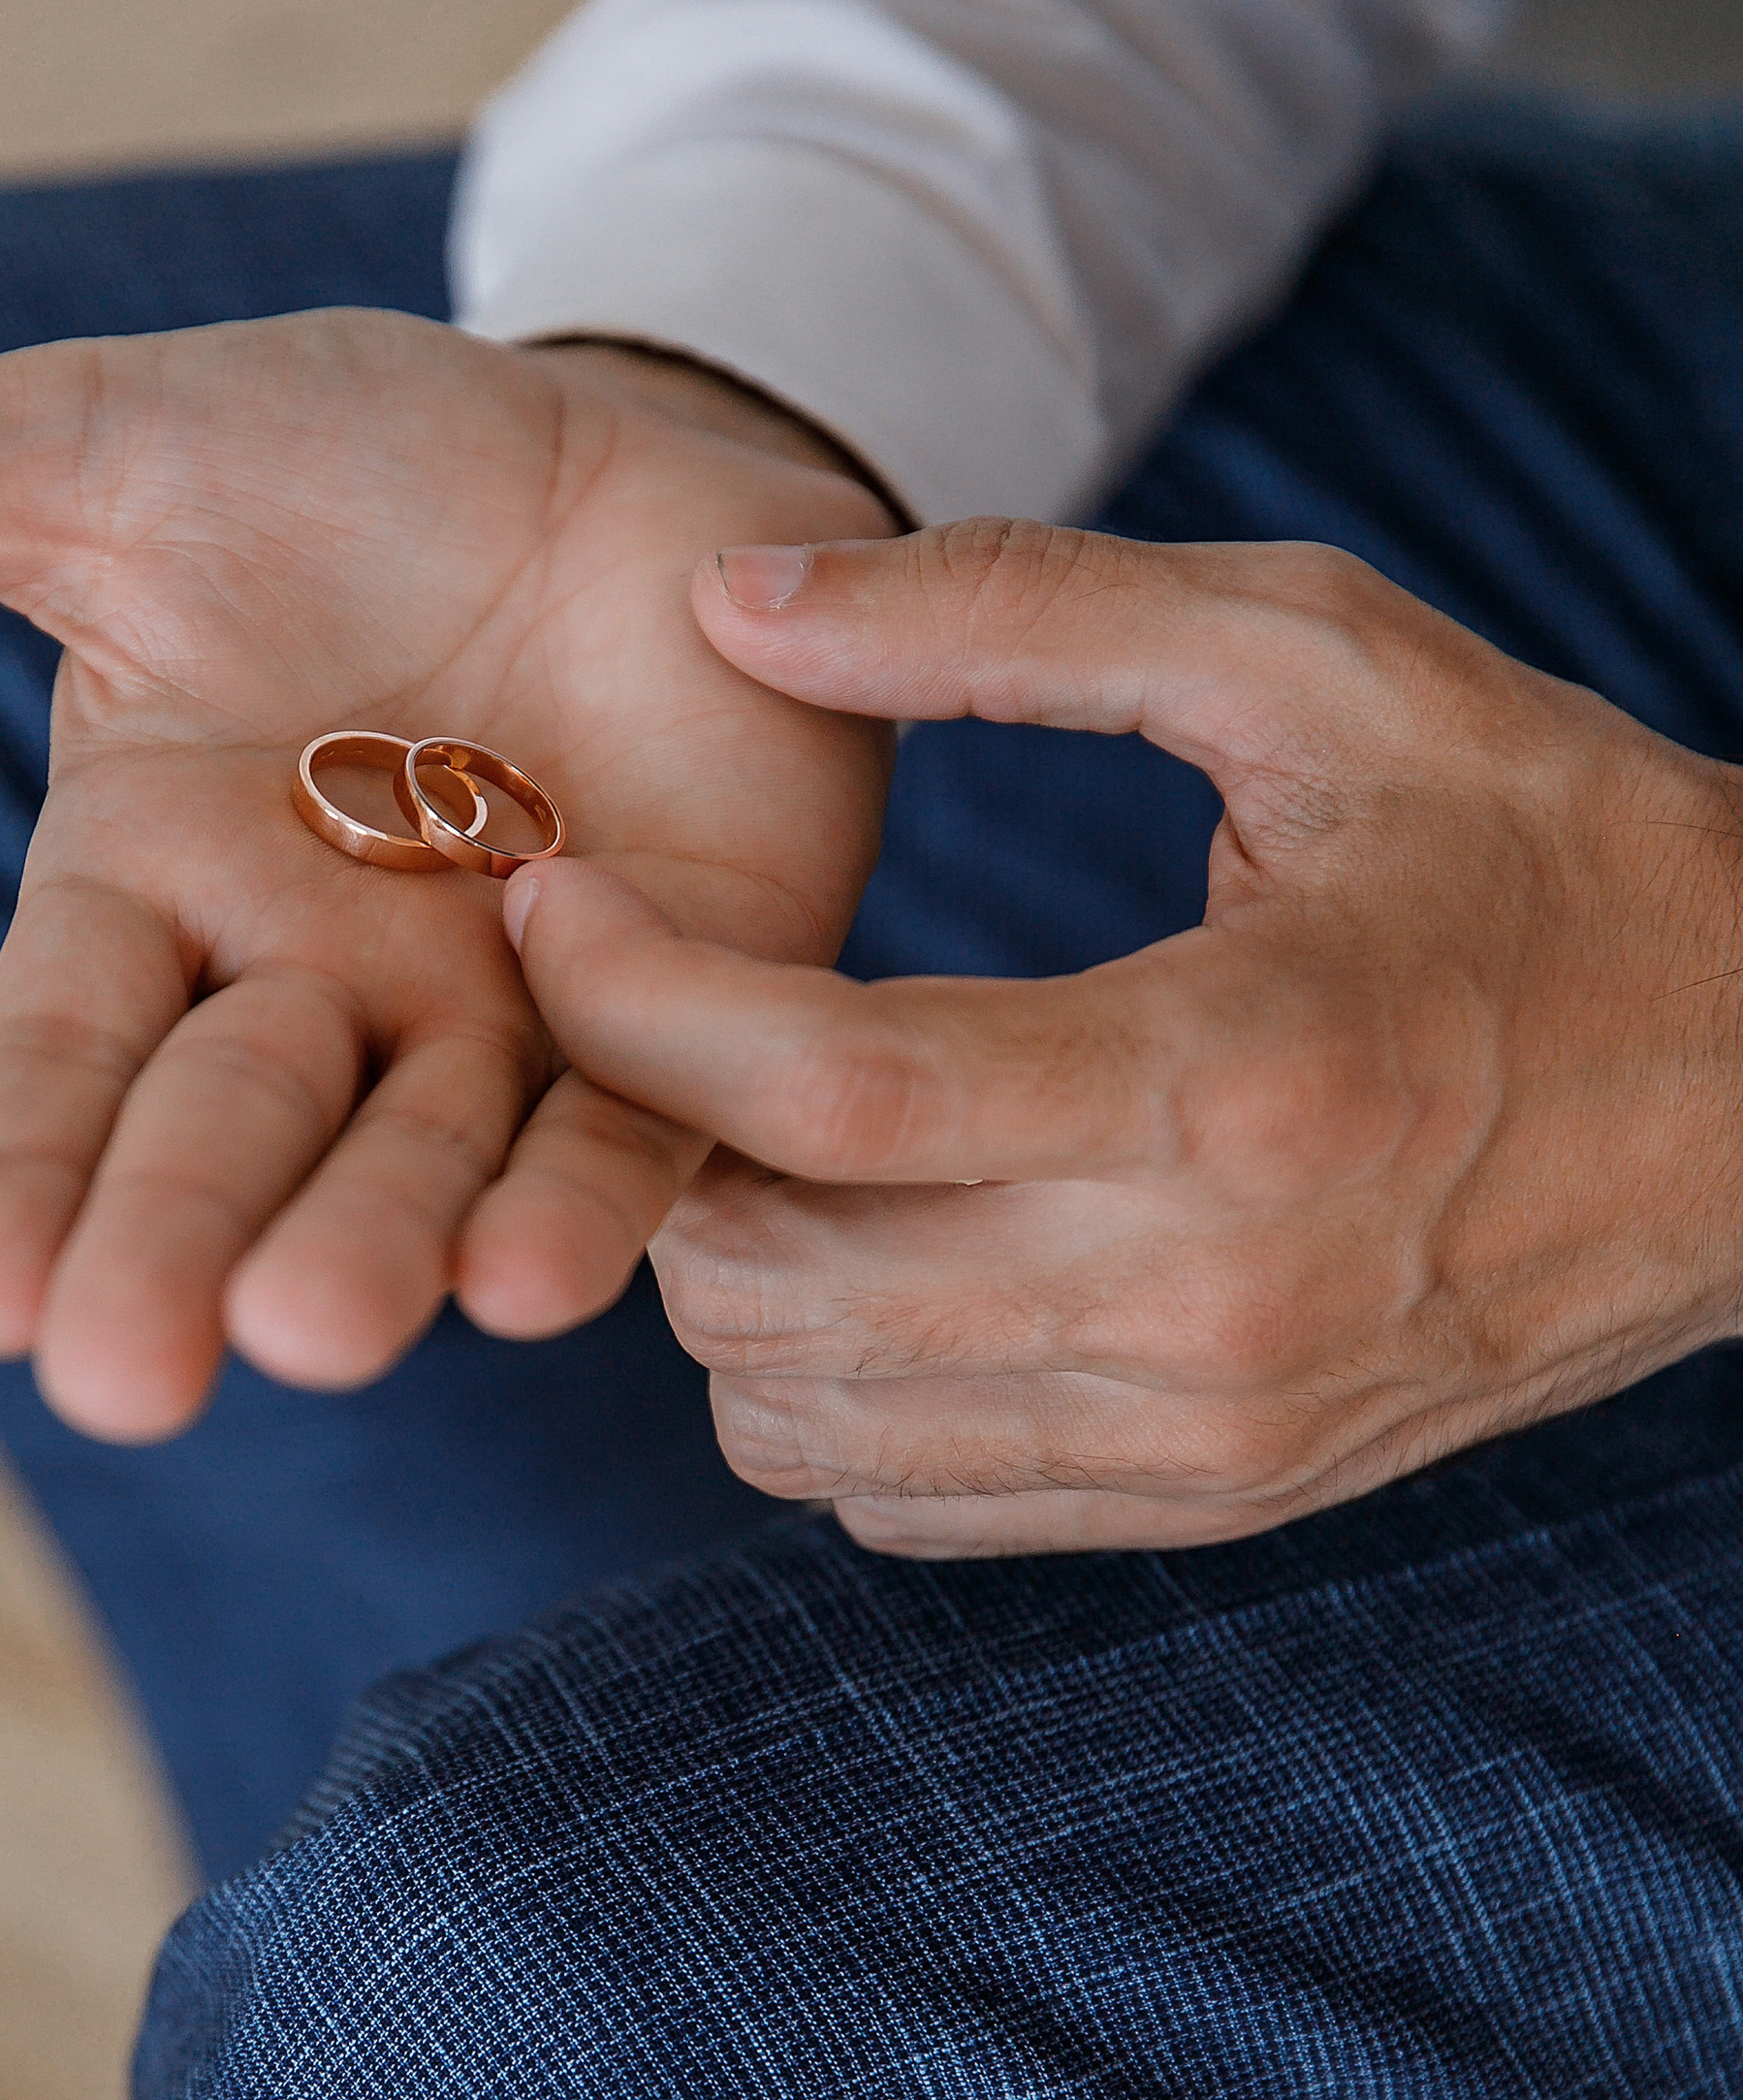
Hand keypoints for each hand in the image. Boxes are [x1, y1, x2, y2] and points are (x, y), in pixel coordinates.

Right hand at [0, 321, 891, 1435]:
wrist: (626, 420)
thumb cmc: (336, 453)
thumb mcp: (67, 460)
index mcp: (153, 886)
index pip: (61, 1055)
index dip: (19, 1169)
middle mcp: (315, 985)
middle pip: (228, 1135)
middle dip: (178, 1246)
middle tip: (127, 1374)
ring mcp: (502, 1010)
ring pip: (425, 1159)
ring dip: (378, 1246)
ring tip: (326, 1327)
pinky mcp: (688, 1001)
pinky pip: (639, 1120)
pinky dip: (590, 1195)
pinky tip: (541, 1274)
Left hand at [507, 519, 1742, 1553]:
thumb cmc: (1550, 849)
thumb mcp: (1324, 659)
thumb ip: (1015, 610)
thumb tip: (731, 596)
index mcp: (1231, 1072)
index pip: (826, 1096)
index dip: (632, 1002)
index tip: (549, 901)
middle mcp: (1202, 1297)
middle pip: (765, 1287)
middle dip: (654, 1143)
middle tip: (675, 1012)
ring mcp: (1204, 1432)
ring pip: (793, 1421)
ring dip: (725, 1272)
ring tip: (786, 1128)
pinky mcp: (1207, 1503)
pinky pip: (894, 1501)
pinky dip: (827, 1388)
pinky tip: (890, 1245)